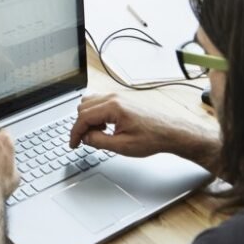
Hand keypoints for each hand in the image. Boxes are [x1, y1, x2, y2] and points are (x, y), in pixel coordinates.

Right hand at [69, 93, 216, 162]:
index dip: (75, 133)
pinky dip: (96, 114)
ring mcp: (117, 96)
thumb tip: (85, 138)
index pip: (83, 117)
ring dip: (88, 118)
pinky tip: (106, 127)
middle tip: (86, 141)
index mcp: (112, 107)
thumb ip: (99, 141)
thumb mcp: (122, 146)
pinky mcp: (121, 99)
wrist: (171, 132)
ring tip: (98, 134)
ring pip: (89, 102)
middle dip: (81, 125)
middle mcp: (113, 98)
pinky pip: (99, 102)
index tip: (73, 144)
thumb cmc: (152, 138)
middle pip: (83, 107)